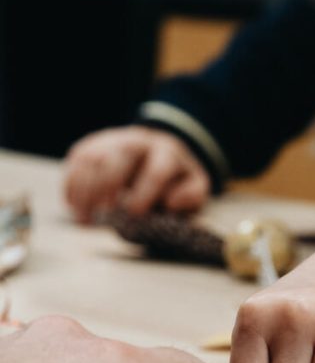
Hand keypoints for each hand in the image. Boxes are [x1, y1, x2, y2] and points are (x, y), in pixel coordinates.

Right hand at [64, 126, 210, 222]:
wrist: (156, 151)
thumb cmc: (174, 178)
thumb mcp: (194, 186)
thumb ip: (191, 195)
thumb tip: (172, 202)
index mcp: (166, 152)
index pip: (156, 170)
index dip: (145, 192)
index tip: (135, 214)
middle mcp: (136, 142)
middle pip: (118, 158)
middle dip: (109, 188)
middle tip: (105, 217)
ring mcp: (110, 141)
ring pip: (93, 159)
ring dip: (85, 191)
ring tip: (85, 221)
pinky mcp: (91, 146)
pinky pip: (76, 161)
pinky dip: (71, 185)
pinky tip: (74, 207)